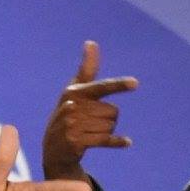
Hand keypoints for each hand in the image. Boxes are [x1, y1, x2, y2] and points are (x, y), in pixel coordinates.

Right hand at [40, 41, 138, 182]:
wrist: (53, 148)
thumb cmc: (68, 113)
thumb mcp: (75, 91)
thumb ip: (87, 68)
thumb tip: (91, 42)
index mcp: (74, 92)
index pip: (101, 87)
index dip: (118, 85)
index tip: (136, 83)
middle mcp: (72, 107)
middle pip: (112, 111)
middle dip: (108, 118)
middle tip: (92, 122)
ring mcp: (72, 126)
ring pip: (110, 126)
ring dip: (107, 131)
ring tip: (91, 133)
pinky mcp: (76, 143)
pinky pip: (106, 140)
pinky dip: (118, 142)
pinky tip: (127, 142)